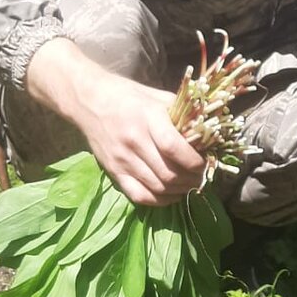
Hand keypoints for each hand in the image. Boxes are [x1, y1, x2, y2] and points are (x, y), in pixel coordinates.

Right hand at [25, 38, 205, 205]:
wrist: (87, 100)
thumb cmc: (128, 95)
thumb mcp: (157, 96)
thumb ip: (182, 114)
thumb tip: (208, 131)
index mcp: (147, 118)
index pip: (174, 148)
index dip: (194, 162)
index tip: (205, 163)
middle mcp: (133, 141)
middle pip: (168, 173)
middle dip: (191, 180)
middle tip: (202, 177)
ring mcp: (121, 160)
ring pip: (157, 187)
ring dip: (179, 191)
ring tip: (190, 186)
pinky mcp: (113, 172)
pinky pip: (139, 196)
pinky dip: (160, 201)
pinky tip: (171, 195)